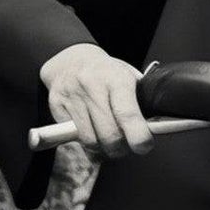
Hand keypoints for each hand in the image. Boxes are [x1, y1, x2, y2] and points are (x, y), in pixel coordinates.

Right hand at [39, 43, 152, 157]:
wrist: (71, 60)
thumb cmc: (106, 73)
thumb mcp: (127, 77)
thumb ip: (139, 101)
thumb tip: (152, 129)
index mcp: (115, 77)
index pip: (127, 114)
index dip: (138, 136)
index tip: (144, 145)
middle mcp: (92, 86)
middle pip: (109, 134)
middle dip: (121, 148)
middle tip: (127, 146)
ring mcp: (72, 97)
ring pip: (91, 141)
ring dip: (103, 149)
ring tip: (109, 142)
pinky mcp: (57, 107)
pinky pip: (74, 139)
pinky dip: (87, 145)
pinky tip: (93, 134)